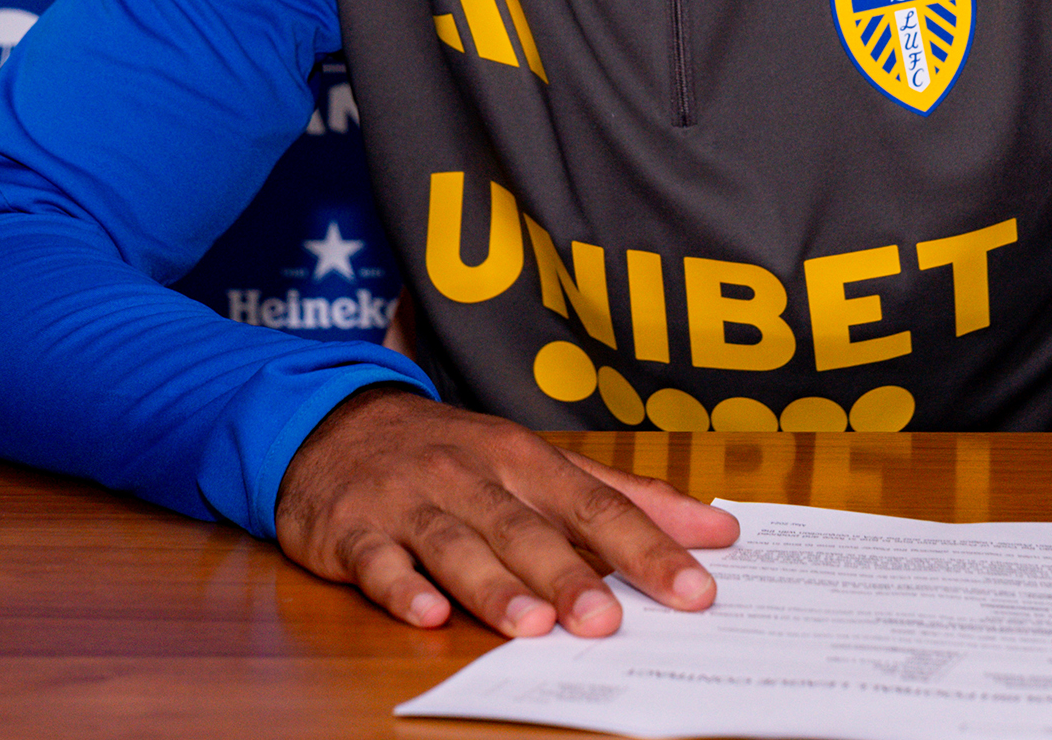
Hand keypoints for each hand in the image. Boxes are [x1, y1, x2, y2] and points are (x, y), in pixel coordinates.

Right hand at [274, 384, 738, 635]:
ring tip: (532, 626)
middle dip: (569, 574)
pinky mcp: (354, 531)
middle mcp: (471, 477)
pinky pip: (377, 561)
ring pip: (455, 545)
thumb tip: (717, 528)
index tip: (694, 590)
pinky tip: (425, 613)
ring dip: (493, 587)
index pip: (597, 506)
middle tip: (609, 620)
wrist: (335, 424)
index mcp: (524, 460)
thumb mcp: (538, 463)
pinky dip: (400, 586)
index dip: (647, 549)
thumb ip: (626, 498)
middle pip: (527, 529)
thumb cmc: (454, 455)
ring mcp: (410, 502)